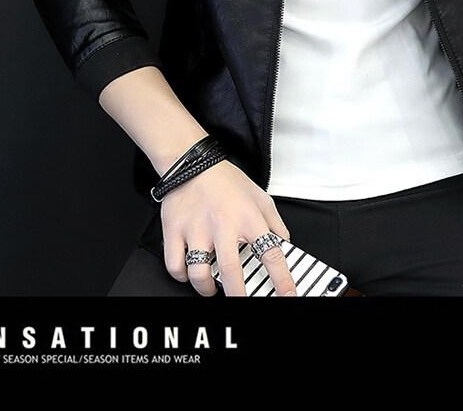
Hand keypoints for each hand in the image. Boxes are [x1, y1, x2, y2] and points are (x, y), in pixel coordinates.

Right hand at [160, 159, 297, 296]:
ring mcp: (197, 229)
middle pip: (231, 271)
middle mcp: (223, 225)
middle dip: (238, 295)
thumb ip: (275, 223)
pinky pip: (176, 266)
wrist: (191, 161)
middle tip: (242, 302)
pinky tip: (190, 273)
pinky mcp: (175, 230)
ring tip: (212, 288)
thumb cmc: (226, 180)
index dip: (282, 279)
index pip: (271, 253)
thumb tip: (285, 246)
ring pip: (199, 274)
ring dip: (207, 289)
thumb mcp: (260, 197)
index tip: (287, 295)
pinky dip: (182, 276)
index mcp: (248, 217)